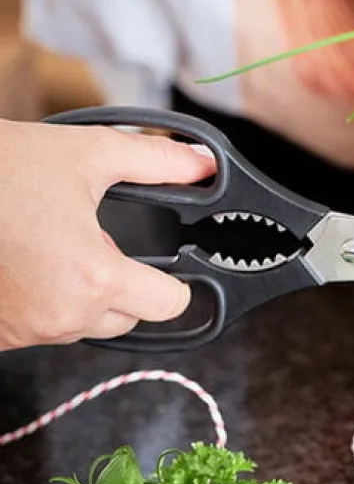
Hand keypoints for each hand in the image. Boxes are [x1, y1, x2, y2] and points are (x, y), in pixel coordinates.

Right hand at [0, 118, 214, 349]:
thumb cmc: (2, 169)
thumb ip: (158, 161)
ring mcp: (24, 331)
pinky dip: (47, 299)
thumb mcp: (90, 152)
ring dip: (84, 292)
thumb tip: (204, 165)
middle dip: (127, 283)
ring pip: (83, 323)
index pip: (167, 305)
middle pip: (127, 317)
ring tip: (60, 243)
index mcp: (93, 279)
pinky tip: (33, 260)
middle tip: (102, 239)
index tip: (173, 266)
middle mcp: (59, 316)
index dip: (178, 282)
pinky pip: (42, 326)